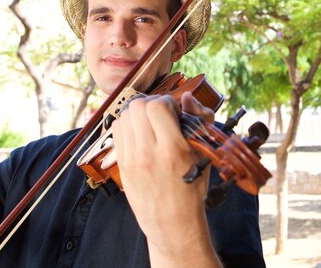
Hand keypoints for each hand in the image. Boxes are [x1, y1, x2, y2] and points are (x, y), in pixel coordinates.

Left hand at [111, 92, 220, 267]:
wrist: (173, 223)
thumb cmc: (192, 189)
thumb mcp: (203, 154)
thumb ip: (199, 121)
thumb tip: (187, 98)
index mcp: (172, 150)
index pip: (157, 106)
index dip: (167, 101)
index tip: (174, 110)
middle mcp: (148, 153)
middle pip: (138, 107)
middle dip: (152, 104)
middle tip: (162, 114)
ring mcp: (131, 159)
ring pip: (125, 116)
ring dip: (139, 113)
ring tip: (151, 123)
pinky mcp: (122, 165)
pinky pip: (117, 131)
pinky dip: (128, 125)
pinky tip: (140, 134)